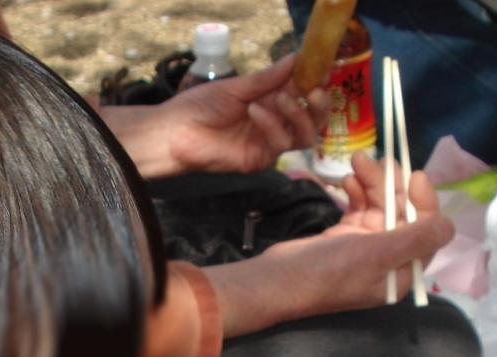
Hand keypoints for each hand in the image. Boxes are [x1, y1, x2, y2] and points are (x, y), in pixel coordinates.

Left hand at [162, 56, 327, 173]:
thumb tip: (297, 58)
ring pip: (305, 136)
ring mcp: (269, 143)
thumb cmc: (200, 107)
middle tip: (314, 90)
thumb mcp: (237, 86)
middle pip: (313, 119)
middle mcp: (275, 122)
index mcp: (271, 101)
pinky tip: (255, 111)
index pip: (304, 93)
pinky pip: (280, 144)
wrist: (176, 132)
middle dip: (320, 105)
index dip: (315, 82)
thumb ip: (268, 78)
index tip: (320, 69)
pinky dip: (273, 125)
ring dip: (297, 114)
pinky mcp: (260, 159)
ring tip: (279, 99)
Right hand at [207, 152, 453, 335]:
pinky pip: (360, 209)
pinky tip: (347, 181)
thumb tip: (450, 224)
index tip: (414, 175)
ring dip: (372, 183)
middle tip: (378, 161)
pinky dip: (357, 193)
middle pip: (402, 215)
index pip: (426, 232)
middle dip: (393, 187)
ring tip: (357, 161)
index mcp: (401, 272)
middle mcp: (387, 261)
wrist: (278, 281)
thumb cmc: (330, 271)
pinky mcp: (344, 238)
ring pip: (380, 207)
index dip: (424, 202)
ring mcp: (365, 248)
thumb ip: (417, 238)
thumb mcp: (378, 255)